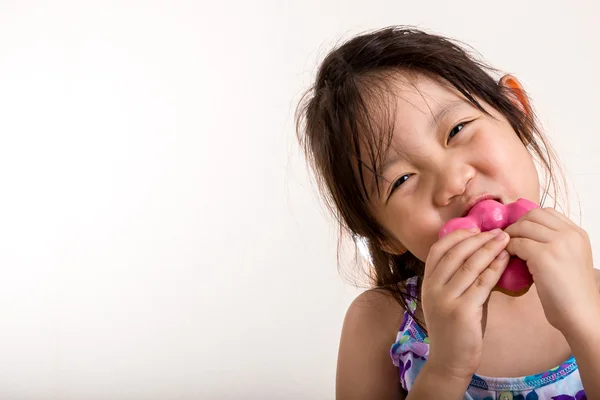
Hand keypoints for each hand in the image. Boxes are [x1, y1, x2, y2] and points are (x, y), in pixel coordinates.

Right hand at [422, 227, 510, 380]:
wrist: (450, 360)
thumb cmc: (456, 328)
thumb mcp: (451, 298)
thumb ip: (461, 278)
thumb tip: (484, 254)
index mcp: (428, 283)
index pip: (438, 250)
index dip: (457, 236)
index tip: (476, 229)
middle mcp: (432, 288)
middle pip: (454, 253)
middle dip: (477, 239)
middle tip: (497, 231)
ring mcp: (445, 300)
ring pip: (468, 266)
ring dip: (488, 249)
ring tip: (504, 240)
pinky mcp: (461, 311)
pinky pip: (481, 283)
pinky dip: (494, 268)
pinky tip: (505, 260)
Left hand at [504, 207, 599, 335]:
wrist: (582, 315)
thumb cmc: (572, 294)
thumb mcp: (569, 259)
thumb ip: (554, 243)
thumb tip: (524, 235)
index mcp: (578, 233)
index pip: (546, 212)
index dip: (528, 220)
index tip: (518, 232)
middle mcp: (570, 234)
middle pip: (532, 215)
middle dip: (516, 225)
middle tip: (508, 240)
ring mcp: (558, 243)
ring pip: (522, 227)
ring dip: (510, 236)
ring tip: (506, 249)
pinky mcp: (544, 256)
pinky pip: (517, 243)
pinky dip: (508, 249)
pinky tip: (508, 258)